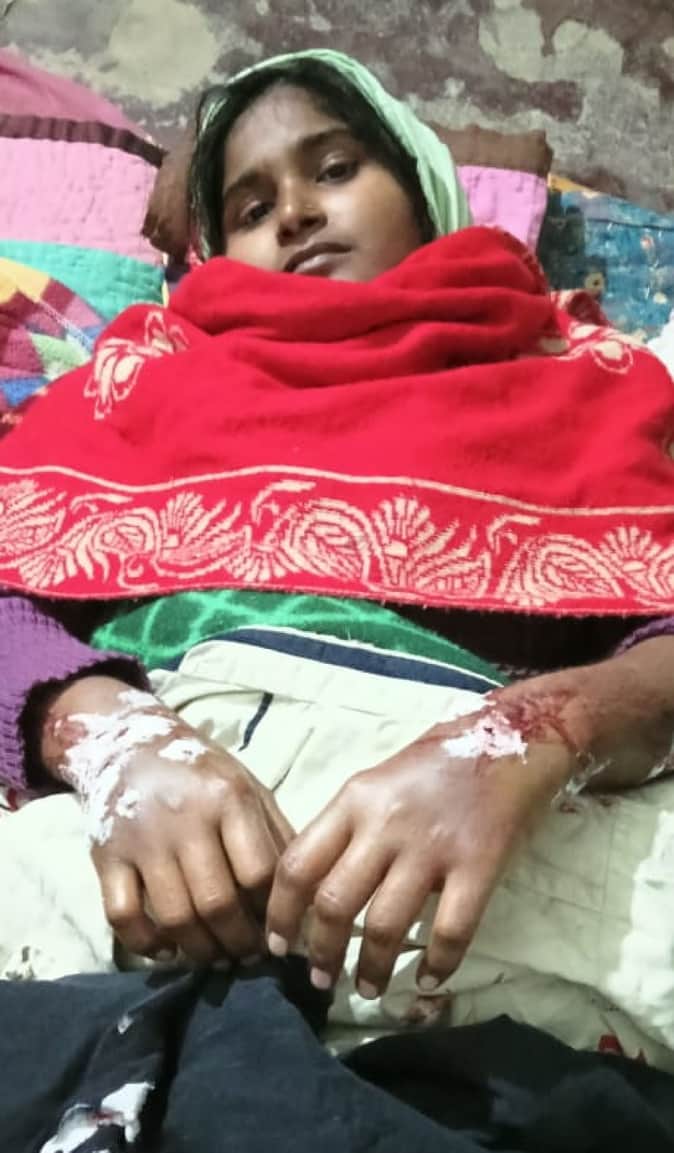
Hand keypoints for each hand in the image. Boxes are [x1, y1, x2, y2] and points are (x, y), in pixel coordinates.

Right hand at [40, 676, 292, 963]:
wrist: (130, 744)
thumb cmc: (202, 774)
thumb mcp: (249, 788)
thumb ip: (277, 836)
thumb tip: (305, 896)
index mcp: (229, 798)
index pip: (259, 872)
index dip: (272, 913)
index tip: (278, 933)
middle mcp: (186, 819)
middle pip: (217, 902)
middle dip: (238, 942)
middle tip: (247, 956)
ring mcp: (143, 839)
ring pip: (175, 917)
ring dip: (200, 951)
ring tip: (216, 957)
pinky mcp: (106, 856)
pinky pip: (123, 916)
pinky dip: (146, 944)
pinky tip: (168, 950)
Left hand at [266, 705, 573, 997]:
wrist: (511, 739)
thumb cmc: (438, 761)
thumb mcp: (377, 781)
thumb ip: (347, 826)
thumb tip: (314, 883)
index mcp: (354, 800)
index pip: (298, 864)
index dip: (280, 913)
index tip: (278, 944)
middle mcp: (385, 825)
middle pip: (334, 903)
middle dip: (321, 953)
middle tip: (320, 979)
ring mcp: (432, 847)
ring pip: (385, 926)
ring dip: (372, 970)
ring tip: (367, 989)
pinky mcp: (478, 865)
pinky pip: (451, 930)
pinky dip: (437, 964)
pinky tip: (430, 980)